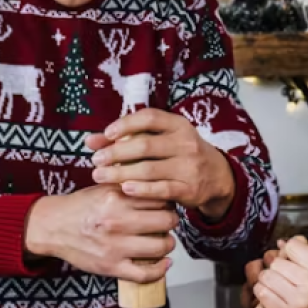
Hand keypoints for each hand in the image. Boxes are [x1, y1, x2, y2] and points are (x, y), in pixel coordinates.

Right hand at [24, 184, 177, 282]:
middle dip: (170, 221)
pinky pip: (145, 274)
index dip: (168, 201)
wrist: (52, 227)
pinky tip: (164, 264)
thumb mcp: (104, 187)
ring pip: (161, 246)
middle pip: (167, 221)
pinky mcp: (111, 266)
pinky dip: (160, 270)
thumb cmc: (80, 208)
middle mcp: (118, 221)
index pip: (160, 197)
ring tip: (163, 241)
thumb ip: (130, 185)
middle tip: (166, 222)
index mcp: (117, 197)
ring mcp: (115, 246)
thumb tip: (160, 185)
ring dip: (167, 244)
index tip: (166, 204)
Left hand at [88, 109, 235, 220]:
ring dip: (120, 172)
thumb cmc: (180, 154)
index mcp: (178, 125)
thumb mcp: (161, 140)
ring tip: (100, 175)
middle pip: (144, 145)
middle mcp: (186, 143)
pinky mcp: (189, 189)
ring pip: (149, 169)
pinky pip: (161, 189)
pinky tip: (124, 188)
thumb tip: (90, 141)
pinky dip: (141, 189)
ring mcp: (189, 167)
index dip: (126, 124)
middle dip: (116, 153)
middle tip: (96, 160)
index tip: (106, 134)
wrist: (217, 177)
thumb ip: (127, 138)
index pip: (149, 118)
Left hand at [251, 237, 307, 307]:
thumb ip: (302, 257)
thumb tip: (281, 243)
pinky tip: (272, 300)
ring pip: (266, 276)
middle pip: (276, 262)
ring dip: (265, 283)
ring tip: (276, 291)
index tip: (289, 261)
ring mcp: (298, 300)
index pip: (293, 246)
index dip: (286, 252)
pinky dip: (262, 295)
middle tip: (282, 280)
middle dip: (274, 270)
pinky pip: (261, 293)